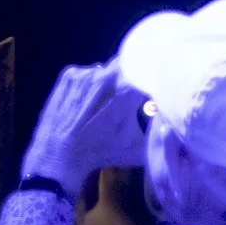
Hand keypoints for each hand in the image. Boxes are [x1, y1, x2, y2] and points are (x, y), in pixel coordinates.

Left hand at [21, 62, 149, 190]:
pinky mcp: (68, 75)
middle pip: (128, 66)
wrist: (58, 158)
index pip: (150, 72)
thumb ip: (156, 128)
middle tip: (128, 96)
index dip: (153, 80)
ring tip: (102, 103)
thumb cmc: (100, 152)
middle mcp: (109, 73)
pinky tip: (85, 103)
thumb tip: (167, 119)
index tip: (152, 90)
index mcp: (128, 87)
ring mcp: (86, 72)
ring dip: (108, 83)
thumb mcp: (138, 146)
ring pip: (106, 71)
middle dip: (130, 78)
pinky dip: (89, 85)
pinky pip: (86, 74)